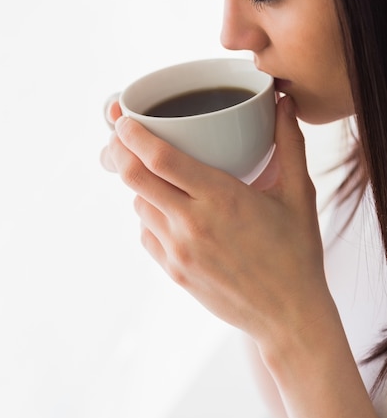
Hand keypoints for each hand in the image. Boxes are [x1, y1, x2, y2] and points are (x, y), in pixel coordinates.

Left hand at [102, 96, 328, 347]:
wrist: (290, 316)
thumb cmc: (297, 253)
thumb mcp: (299, 194)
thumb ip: (290, 143)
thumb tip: (285, 101)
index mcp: (221, 197)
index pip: (159, 157)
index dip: (132, 133)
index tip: (123, 117)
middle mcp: (192, 224)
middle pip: (134, 177)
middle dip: (118, 150)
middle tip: (119, 136)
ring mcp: (178, 251)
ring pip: (138, 205)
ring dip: (138, 184)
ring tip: (153, 174)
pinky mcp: (173, 272)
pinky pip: (146, 234)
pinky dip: (149, 215)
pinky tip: (168, 212)